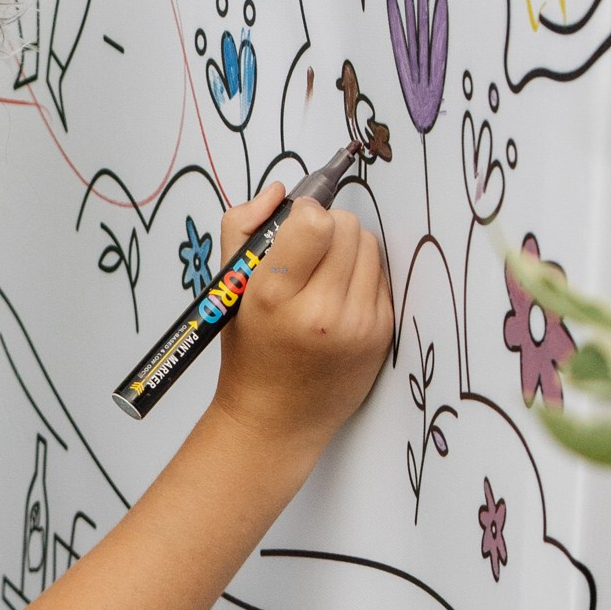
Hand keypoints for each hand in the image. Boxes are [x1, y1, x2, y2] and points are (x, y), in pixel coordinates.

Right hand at [210, 180, 392, 459]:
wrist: (277, 419)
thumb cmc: (250, 350)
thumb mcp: (228, 286)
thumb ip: (244, 224)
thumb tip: (281, 190)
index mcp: (276, 297)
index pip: (315, 222)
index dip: (305, 214)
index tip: (294, 226)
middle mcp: (322, 312)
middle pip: (348, 227)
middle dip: (327, 229)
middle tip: (307, 253)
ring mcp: (359, 325)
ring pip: (370, 245)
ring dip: (348, 248)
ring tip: (323, 275)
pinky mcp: (382, 333)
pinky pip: (382, 275)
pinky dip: (361, 275)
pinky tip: (339, 296)